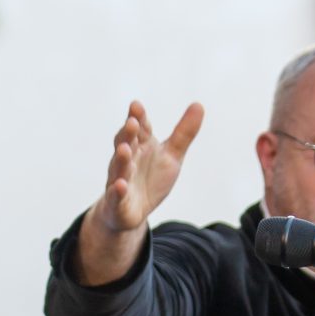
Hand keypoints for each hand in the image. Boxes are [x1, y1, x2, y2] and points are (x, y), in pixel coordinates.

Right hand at [76, 100, 202, 284]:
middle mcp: (128, 160)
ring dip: (121, 159)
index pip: (139, 129)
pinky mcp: (118, 201)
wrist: (131, 211)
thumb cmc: (151, 179)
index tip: (136, 105)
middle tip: (132, 122)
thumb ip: (184, 132)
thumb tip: (199, 104)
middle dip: (127, 134)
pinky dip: (117, 190)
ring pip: (119, 168)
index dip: (138, 118)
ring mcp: (120, 179)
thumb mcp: (172, 155)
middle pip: (126, 144)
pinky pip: (116, 195)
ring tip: (124, 149)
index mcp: (140, 146)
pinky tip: (120, 185)